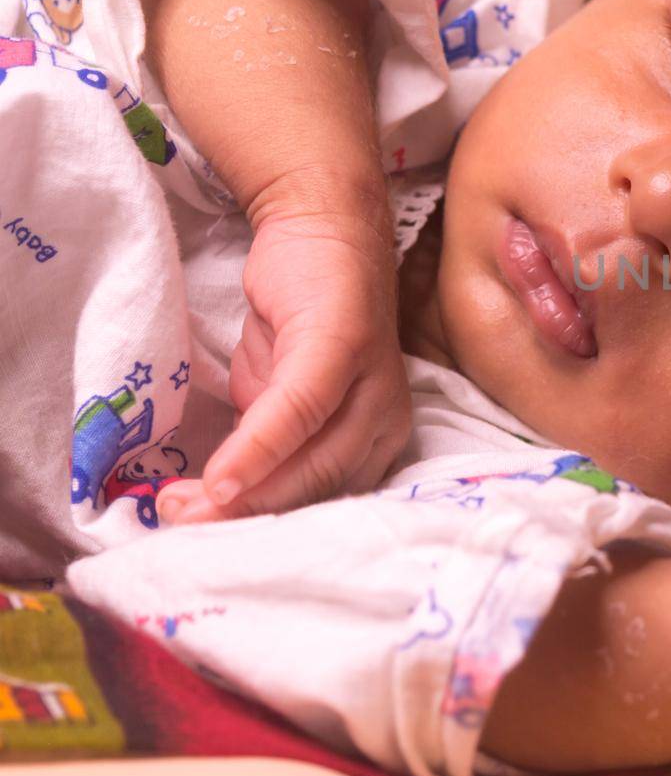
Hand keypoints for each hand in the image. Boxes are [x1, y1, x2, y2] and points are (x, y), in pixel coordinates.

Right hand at [159, 207, 410, 521]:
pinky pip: (301, 412)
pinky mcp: (345, 347)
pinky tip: (221, 477)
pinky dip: (259, 449)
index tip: (206, 546)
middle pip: (320, 491)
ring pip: (312, 461)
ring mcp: (372, 382)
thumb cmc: (300, 321)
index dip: (267, 530)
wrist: (320, 228)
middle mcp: (386, 418)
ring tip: (180, 507)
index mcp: (376, 439)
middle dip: (247, 519)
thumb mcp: (279, 397)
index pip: (326, 502)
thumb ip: (269, 446)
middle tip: (179, 526)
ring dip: (241, 492)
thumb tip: (225, 505)